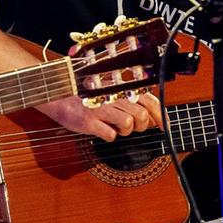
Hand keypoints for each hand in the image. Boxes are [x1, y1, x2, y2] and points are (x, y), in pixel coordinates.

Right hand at [40, 91, 162, 141]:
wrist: (57, 94)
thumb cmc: (86, 93)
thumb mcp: (109, 90)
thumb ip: (131, 99)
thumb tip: (152, 115)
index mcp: (120, 86)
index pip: (150, 101)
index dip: (161, 116)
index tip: (165, 127)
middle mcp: (113, 95)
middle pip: (142, 116)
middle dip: (141, 126)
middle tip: (131, 126)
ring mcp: (101, 107)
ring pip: (128, 124)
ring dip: (125, 130)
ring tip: (114, 126)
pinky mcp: (89, 120)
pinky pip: (110, 135)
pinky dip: (108, 136)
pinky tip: (101, 130)